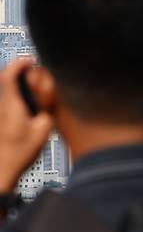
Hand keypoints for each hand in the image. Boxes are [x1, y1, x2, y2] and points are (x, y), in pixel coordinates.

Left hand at [0, 59, 53, 193]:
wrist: (1, 170)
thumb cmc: (20, 152)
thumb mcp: (43, 130)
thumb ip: (47, 111)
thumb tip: (49, 99)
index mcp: (12, 105)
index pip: (9, 76)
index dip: (19, 64)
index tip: (30, 61)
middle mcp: (2, 106)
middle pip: (5, 80)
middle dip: (19, 72)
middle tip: (33, 72)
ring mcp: (0, 114)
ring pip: (6, 91)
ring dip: (18, 85)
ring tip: (33, 89)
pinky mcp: (1, 121)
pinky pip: (8, 102)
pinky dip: (17, 97)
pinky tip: (28, 107)